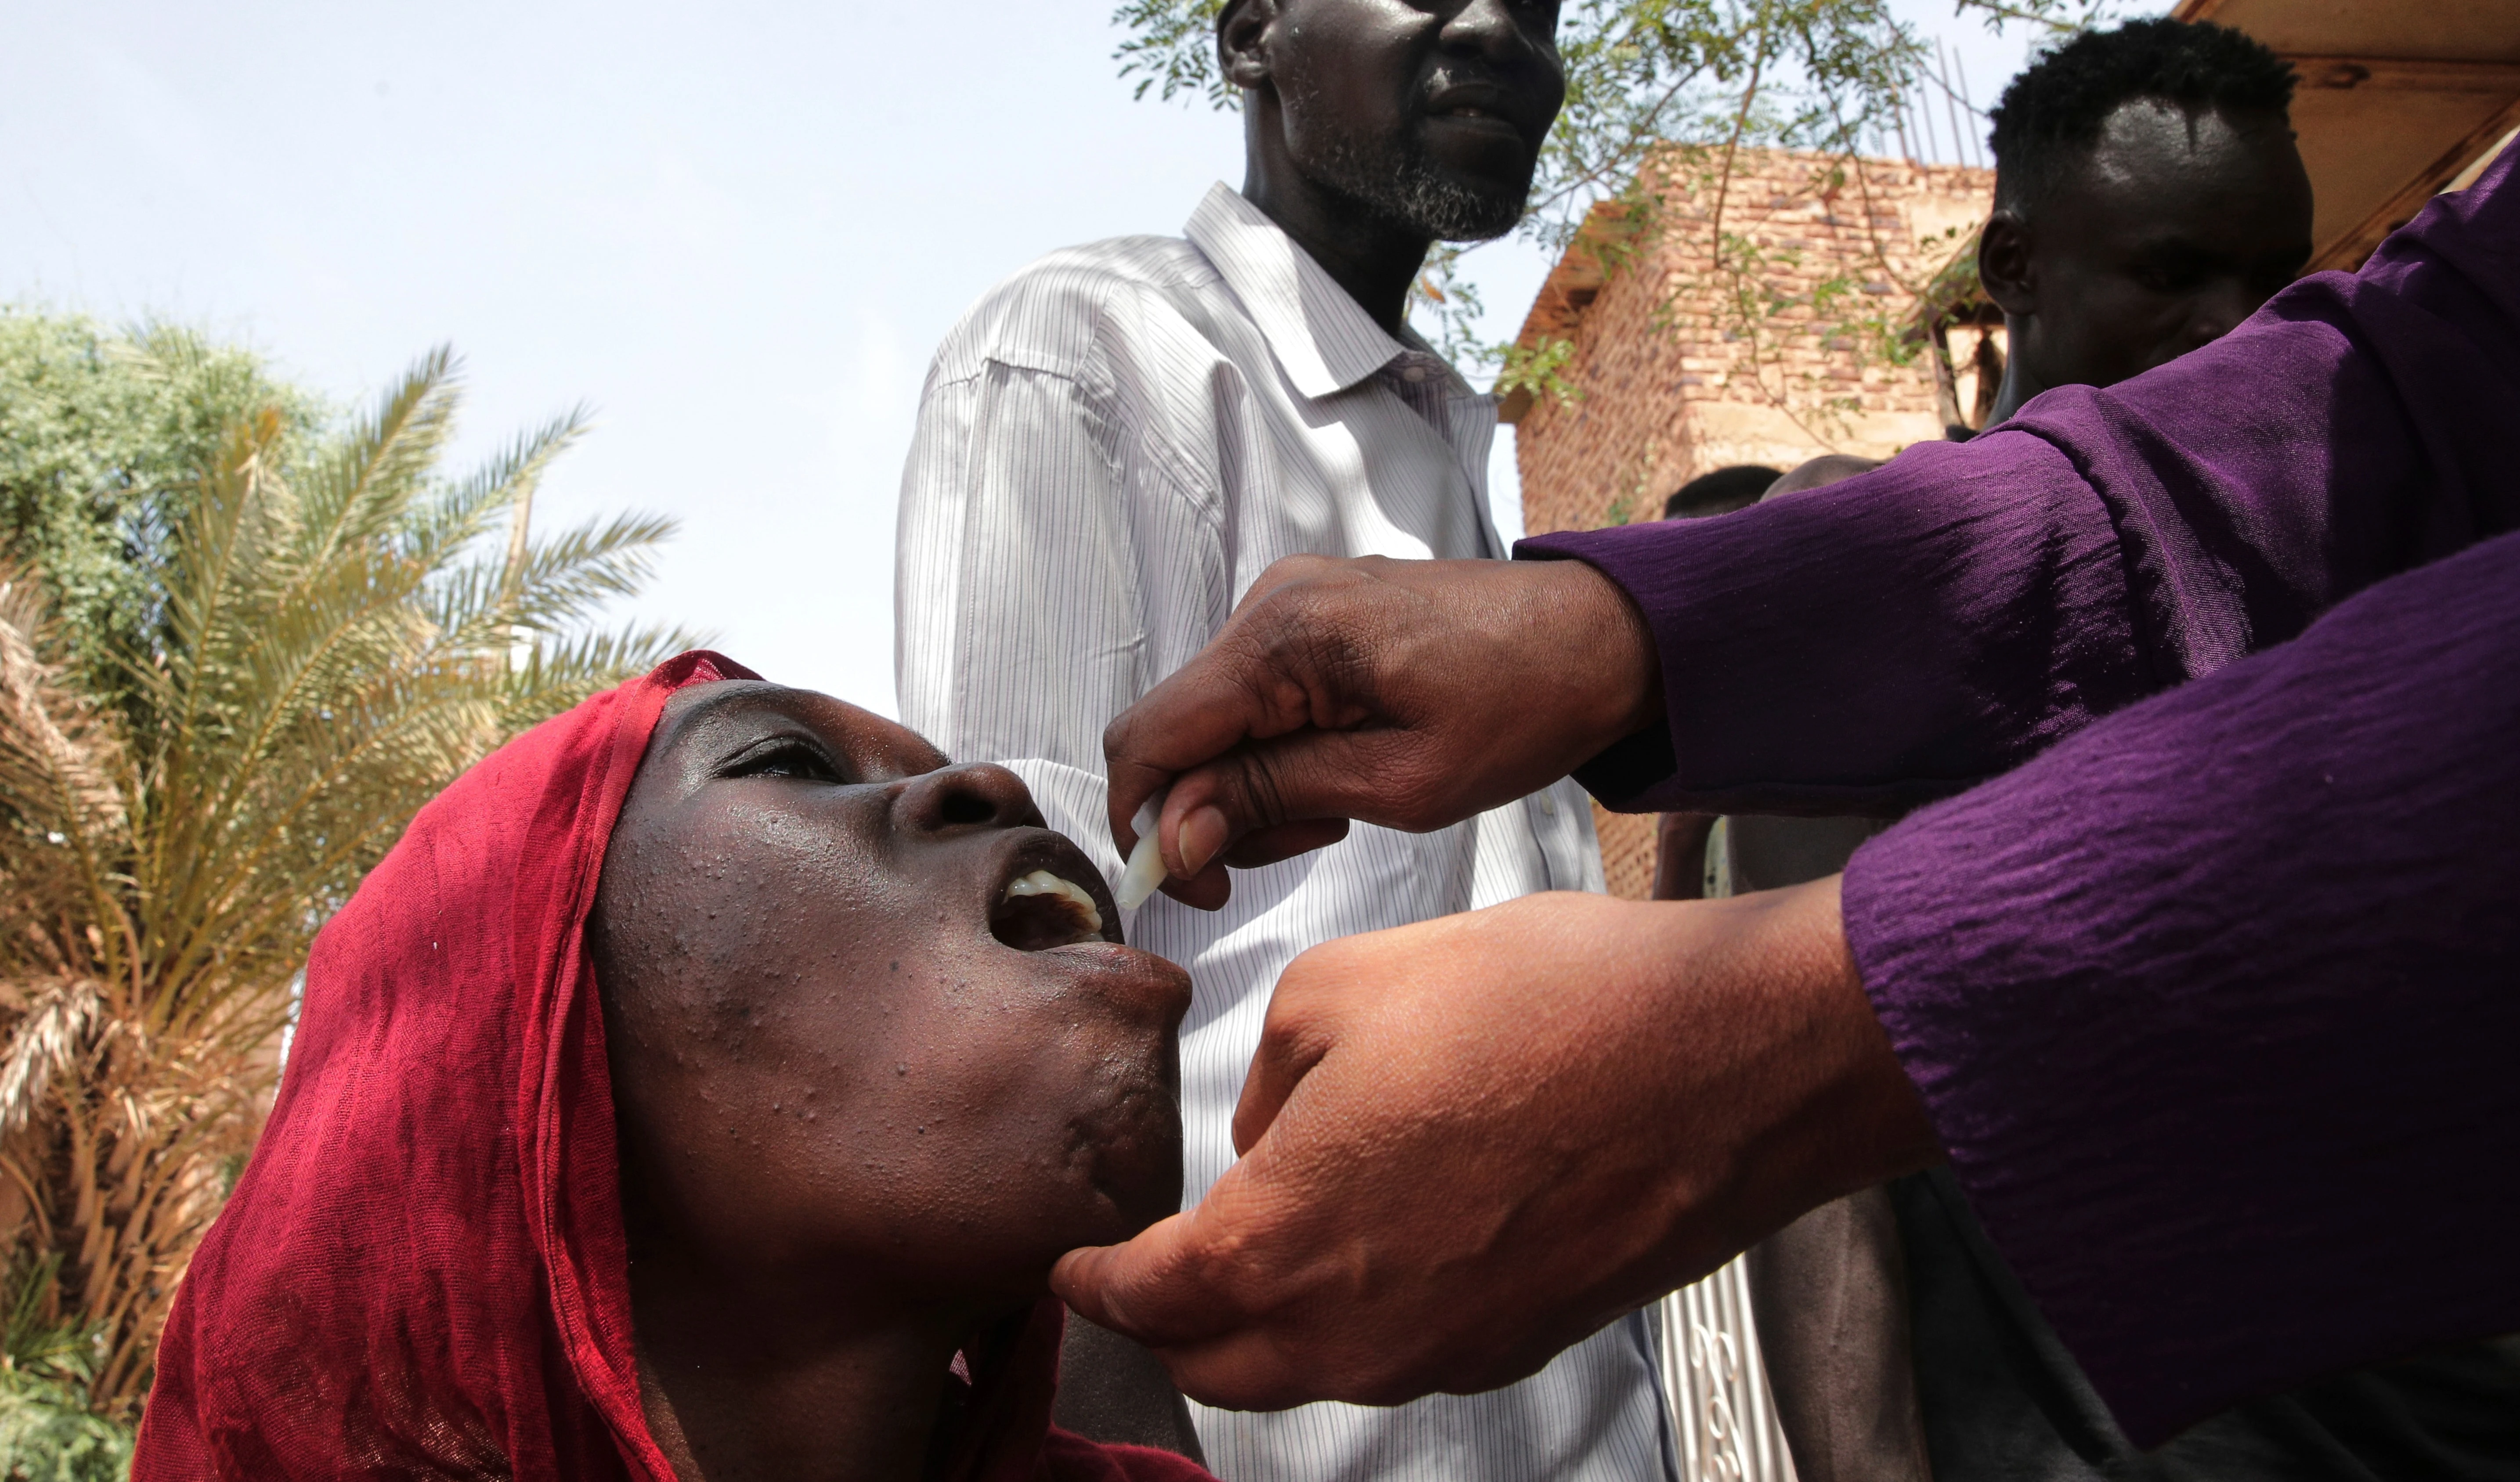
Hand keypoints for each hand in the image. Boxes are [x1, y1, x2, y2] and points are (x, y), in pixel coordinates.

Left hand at [1050, 880, 1941, 1408]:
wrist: (1725, 1059)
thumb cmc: (1550, 1008)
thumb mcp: (1345, 984)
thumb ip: (1270, 1072)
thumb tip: (1271, 1127)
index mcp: (1285, 1240)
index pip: (1149, 1299)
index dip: (1096, 1281)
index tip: (1075, 1265)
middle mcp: (1358, 1327)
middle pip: (1217, 1365)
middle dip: (1167, 1325)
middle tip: (1146, 1276)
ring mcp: (1444, 1350)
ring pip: (1309, 1368)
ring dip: (1264, 1325)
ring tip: (1256, 1252)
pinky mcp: (1518, 1339)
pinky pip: (1400, 1350)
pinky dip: (1358, 1316)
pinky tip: (1374, 1241)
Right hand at [1103, 554, 1660, 908]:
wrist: (1601, 637)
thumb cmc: (1522, 707)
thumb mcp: (1401, 780)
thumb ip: (1275, 798)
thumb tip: (1173, 836)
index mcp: (1284, 633)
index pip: (1150, 735)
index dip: (1149, 823)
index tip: (1201, 888)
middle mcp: (1269, 601)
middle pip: (1175, 733)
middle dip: (1217, 810)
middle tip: (1316, 838)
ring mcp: (1287, 602)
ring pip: (1213, 722)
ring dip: (1256, 785)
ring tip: (1347, 803)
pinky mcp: (1310, 615)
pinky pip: (1254, 698)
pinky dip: (1281, 750)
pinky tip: (1349, 764)